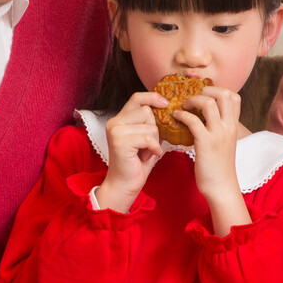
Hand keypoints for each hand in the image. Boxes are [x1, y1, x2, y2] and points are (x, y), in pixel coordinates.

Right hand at [96, 91, 166, 211]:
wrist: (125, 184)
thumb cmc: (137, 163)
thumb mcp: (146, 138)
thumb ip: (151, 123)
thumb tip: (168, 108)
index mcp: (120, 119)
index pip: (137, 98)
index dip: (152, 97)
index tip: (166, 104)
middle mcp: (114, 122)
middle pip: (147, 112)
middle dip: (154, 129)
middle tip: (147, 146)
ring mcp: (116, 130)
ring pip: (150, 126)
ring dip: (153, 142)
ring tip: (144, 152)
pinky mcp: (120, 141)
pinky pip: (148, 138)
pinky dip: (153, 148)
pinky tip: (147, 157)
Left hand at [177, 86, 249, 234]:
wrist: (221, 187)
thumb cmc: (219, 167)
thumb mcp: (224, 143)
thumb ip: (219, 129)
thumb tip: (203, 117)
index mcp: (234, 126)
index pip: (234, 96)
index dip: (218, 89)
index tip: (203, 92)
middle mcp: (229, 127)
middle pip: (223, 93)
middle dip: (206, 89)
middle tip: (193, 96)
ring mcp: (218, 134)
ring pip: (208, 103)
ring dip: (193, 100)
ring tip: (184, 105)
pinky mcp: (205, 143)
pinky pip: (193, 121)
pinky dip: (182, 115)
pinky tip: (176, 117)